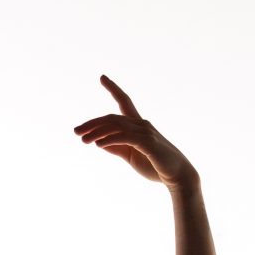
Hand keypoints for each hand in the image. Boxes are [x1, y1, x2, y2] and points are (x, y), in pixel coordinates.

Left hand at [73, 76, 195, 188]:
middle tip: (76, 131)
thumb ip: (117, 148)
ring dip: (97, 132)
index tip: (102, 77)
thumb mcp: (131, 156)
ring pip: (116, 126)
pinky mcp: (148, 143)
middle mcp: (142, 124)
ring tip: (83, 140)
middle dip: (92, 123)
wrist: (179, 177)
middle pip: (112, 117)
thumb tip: (99, 143)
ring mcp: (146, 132)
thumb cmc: (157, 167)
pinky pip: (124, 137)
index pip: (125, 102)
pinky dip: (110, 139)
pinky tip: (98, 144)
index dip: (113, 89)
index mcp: (138, 126)